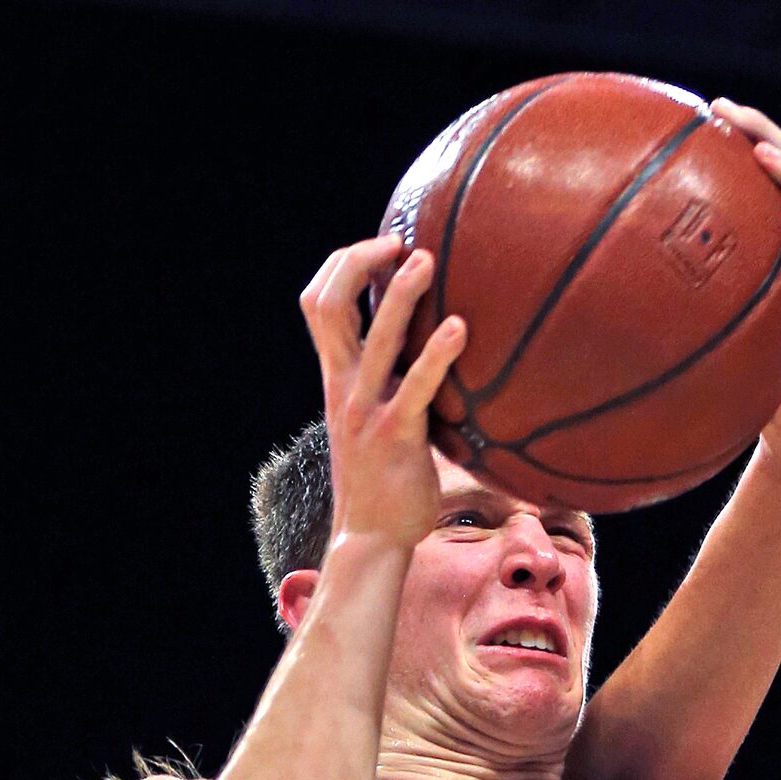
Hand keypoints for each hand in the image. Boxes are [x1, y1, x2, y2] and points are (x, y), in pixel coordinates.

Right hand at [298, 238, 467, 548]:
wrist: (371, 538)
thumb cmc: (385, 483)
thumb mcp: (377, 423)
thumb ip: (392, 389)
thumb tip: (430, 364)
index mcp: (336, 380)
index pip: (319, 306)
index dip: (343, 267)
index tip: (380, 246)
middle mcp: (343, 387)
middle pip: (329, 306)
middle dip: (359, 262)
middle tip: (400, 242)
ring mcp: (366, 410)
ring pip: (374, 337)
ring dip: (400, 294)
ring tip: (425, 260)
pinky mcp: (396, 435)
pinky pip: (417, 386)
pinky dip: (437, 353)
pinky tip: (461, 329)